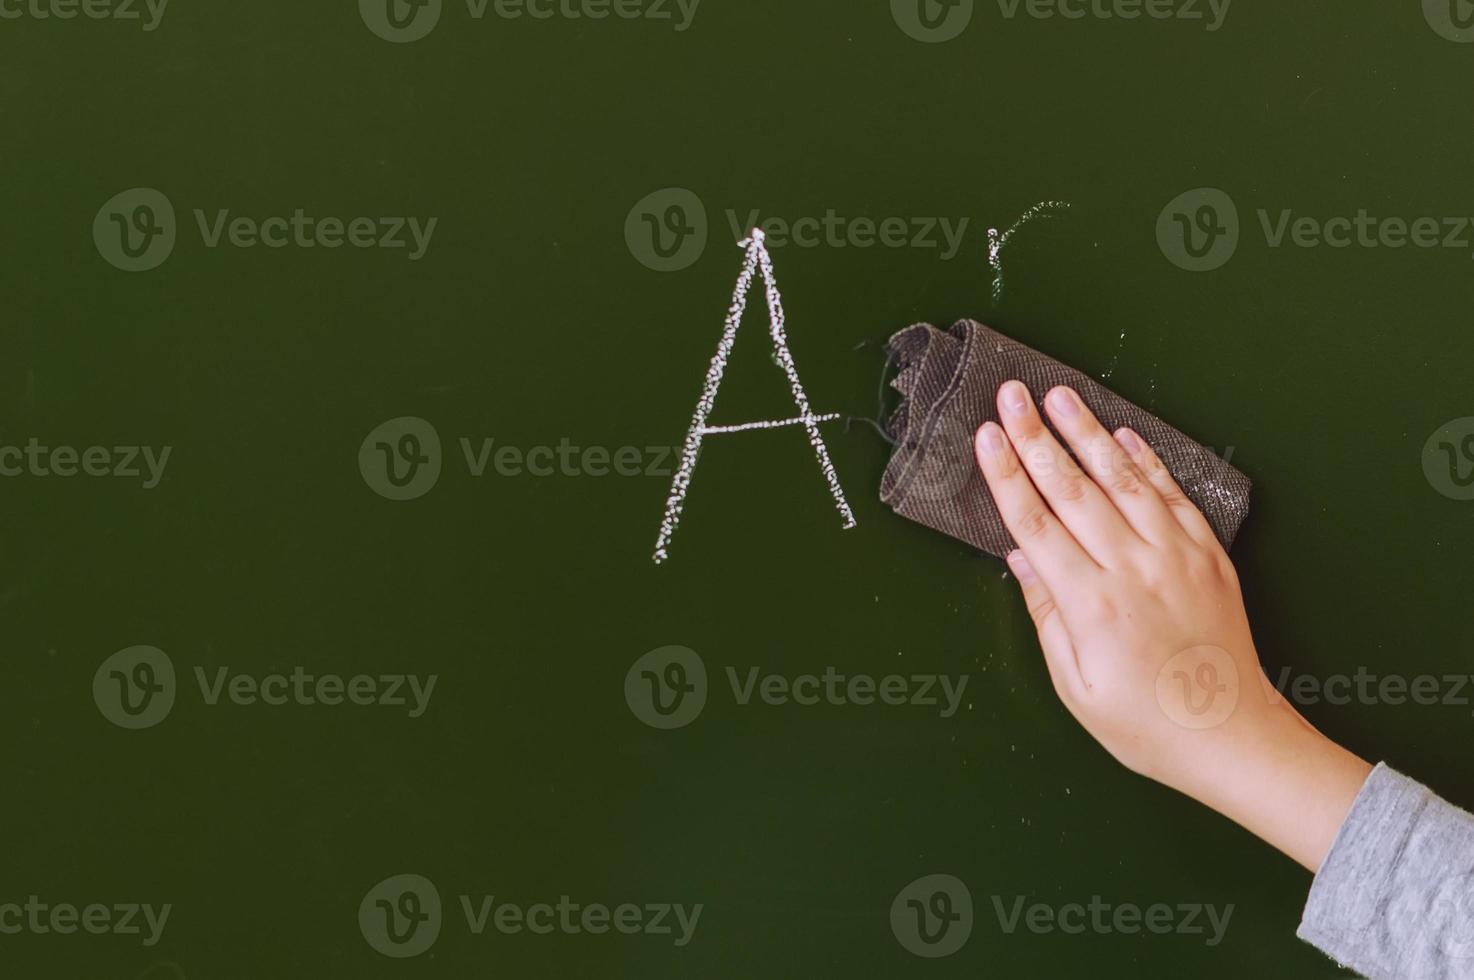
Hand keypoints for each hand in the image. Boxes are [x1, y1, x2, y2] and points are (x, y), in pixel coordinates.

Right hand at [973, 380, 1370, 870]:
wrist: (1231, 735)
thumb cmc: (1147, 724)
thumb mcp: (1075, 685)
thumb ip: (1046, 616)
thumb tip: (1021, 559)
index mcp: (1092, 604)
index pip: (1035, 522)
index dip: (1006, 474)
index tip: (987, 436)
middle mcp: (1132, 569)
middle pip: (1072, 488)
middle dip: (1036, 436)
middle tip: (1012, 395)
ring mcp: (1174, 557)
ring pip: (1121, 479)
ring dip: (1087, 433)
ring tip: (1061, 395)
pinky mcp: (1207, 556)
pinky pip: (1172, 496)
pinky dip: (1146, 462)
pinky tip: (1122, 436)